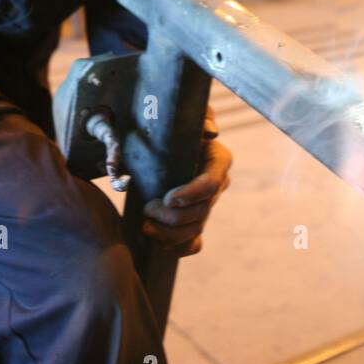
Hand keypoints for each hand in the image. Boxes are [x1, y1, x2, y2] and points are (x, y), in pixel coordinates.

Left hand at [141, 114, 231, 257]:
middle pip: (202, 212)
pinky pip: (194, 243)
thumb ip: (200, 116)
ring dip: (169, 235)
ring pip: (196, 230)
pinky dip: (177, 248)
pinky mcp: (195, 221)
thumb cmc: (172, 124)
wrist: (157, 141)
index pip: (212, 183)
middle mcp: (217, 184)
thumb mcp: (183, 115)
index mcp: (218, 159)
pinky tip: (157, 242)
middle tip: (147, 208)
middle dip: (173, 216)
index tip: (167, 197)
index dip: (192, 194)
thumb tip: (210, 132)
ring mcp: (207, 205)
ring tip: (145, 226)